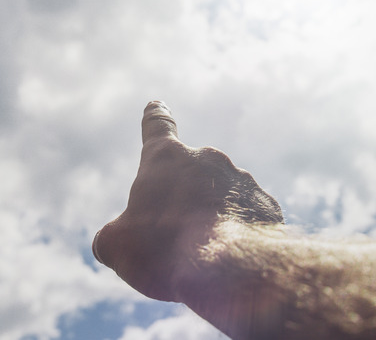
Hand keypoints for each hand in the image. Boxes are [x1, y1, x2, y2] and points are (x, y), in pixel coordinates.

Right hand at [92, 101, 282, 301]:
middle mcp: (207, 159)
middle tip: (173, 238)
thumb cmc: (164, 250)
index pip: (157, 128)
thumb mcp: (118, 246)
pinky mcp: (266, 206)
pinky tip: (230, 258)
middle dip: (182, 202)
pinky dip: (236, 235)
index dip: (155, 118)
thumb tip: (109, 242)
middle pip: (189, 177)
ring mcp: (241, 180)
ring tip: (202, 255)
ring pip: (220, 200)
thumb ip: (111, 237)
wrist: (229, 269)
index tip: (157, 105)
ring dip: (211, 220)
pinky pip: (246, 218)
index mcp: (166, 158)